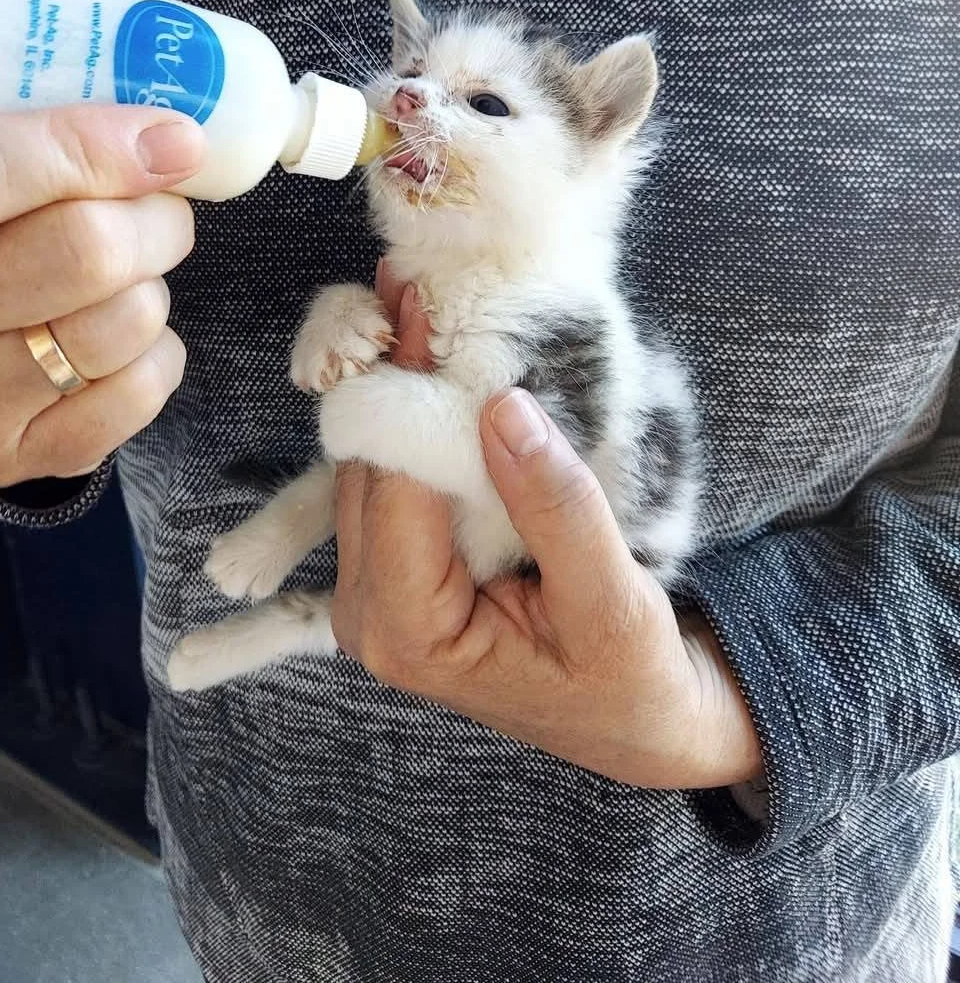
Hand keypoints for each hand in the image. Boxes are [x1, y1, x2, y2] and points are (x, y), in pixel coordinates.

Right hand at [0, 0, 203, 487]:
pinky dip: (159, 353)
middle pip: (75, 255)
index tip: (171, 133)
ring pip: (117, 325)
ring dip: (156, 279)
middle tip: (162, 194)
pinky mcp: (6, 451)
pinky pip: (136, 396)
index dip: (85, 147)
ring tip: (128, 259)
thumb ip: (49, 38)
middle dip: (156, 214)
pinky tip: (119, 326)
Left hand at [332, 279, 761, 789]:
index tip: (421, 301)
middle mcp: (370, 614)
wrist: (634, 719)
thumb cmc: (627, 677)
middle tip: (413, 277)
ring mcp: (375, 589)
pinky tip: (424, 354)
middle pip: (363, 469)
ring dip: (392, 385)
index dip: (405, 389)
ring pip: (365, 466)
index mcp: (409, 631)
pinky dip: (404, 416)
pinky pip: (386, 479)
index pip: (392, 486)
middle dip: (389, 374)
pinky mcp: (393, 567)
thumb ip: (557, 507)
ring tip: (417, 298)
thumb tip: (503, 405)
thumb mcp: (610, 599)